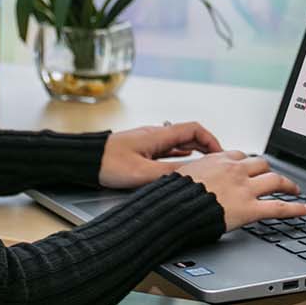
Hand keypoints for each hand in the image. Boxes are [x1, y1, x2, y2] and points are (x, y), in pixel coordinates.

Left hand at [97, 121, 224, 188]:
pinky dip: (179, 157)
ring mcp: (148, 142)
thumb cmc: (107, 163)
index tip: (221, 153)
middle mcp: (155, 135)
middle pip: (189, 136)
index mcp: (158, 135)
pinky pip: (167, 151)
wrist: (84, 161)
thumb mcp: (141, 172)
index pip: (194, 129)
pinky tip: (182, 167)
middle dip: (206, 148)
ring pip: (178, 144)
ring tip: (205, 167)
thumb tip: (192, 175)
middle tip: (217, 162)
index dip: (211, 139)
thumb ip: (169, 173)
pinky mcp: (141, 151)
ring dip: (194, 153)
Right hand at [174, 151, 305, 229]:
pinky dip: (296, 208)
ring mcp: (245, 189)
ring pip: (275, 180)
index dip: (247, 164)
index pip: (240, 157)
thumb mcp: (182, 174)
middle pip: (261, 165)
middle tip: (275, 178)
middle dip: (269, 171)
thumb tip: (193, 177)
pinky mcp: (250, 208)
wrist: (174, 207)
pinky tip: (305, 209)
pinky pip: (279, 207)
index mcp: (219, 160)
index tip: (250, 168)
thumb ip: (195, 173)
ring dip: (287, 184)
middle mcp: (236, 170)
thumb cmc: (174, 194)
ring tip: (294, 189)